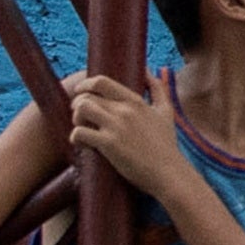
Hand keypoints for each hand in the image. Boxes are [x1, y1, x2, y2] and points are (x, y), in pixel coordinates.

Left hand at [62, 73, 195, 200]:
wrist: (168, 173)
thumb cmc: (166, 145)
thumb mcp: (166, 112)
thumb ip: (158, 89)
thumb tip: (148, 71)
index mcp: (135, 101)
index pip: (101, 82)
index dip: (85, 85)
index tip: (81, 92)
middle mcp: (124, 110)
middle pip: (86, 96)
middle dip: (77, 104)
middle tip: (81, 116)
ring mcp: (116, 126)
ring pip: (81, 110)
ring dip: (76, 119)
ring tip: (82, 128)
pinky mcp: (108, 144)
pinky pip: (79, 133)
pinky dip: (76, 137)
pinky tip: (84, 144)